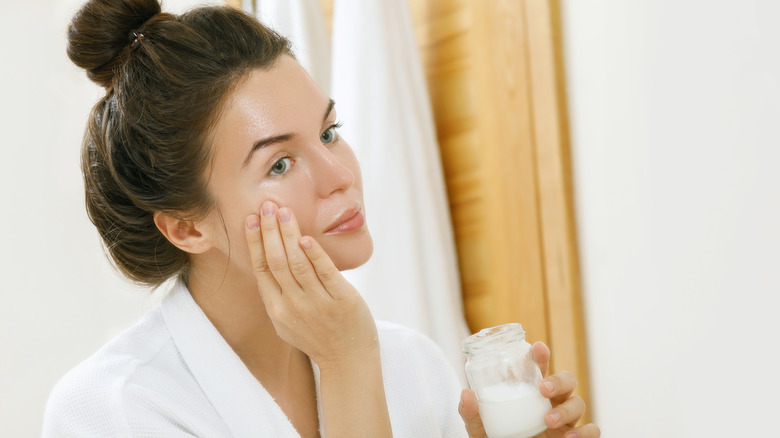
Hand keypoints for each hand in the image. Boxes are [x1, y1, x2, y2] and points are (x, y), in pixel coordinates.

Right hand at [244, 201, 378, 368]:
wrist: (348, 361)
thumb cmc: (318, 337)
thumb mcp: (287, 321)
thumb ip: (278, 295)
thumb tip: (269, 260)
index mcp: (276, 310)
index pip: (261, 269)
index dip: (254, 242)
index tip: (250, 219)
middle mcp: (293, 306)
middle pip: (276, 261)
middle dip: (269, 230)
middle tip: (266, 205)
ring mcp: (317, 303)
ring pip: (297, 263)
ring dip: (289, 235)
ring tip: (284, 212)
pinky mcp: (341, 300)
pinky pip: (325, 273)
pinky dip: (314, 254)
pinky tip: (306, 238)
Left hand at [458, 342, 599, 437]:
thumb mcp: (481, 430)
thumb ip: (472, 415)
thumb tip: (466, 394)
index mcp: (532, 396)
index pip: (540, 370)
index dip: (541, 357)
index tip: (537, 347)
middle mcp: (552, 404)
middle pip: (567, 381)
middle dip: (558, 380)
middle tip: (542, 389)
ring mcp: (566, 422)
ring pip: (579, 403)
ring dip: (567, 409)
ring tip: (548, 420)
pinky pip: (593, 431)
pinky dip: (587, 432)